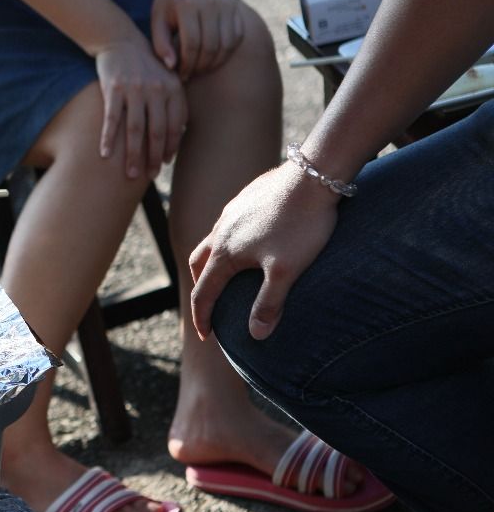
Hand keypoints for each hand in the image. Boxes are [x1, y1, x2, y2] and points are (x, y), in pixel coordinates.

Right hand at [96, 38, 185, 179]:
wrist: (121, 41)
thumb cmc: (145, 67)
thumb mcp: (166, 80)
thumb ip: (174, 104)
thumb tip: (177, 139)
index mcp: (173, 88)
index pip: (175, 125)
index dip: (170, 147)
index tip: (163, 163)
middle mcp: (157, 89)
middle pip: (157, 131)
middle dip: (153, 157)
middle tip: (148, 176)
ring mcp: (135, 89)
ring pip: (136, 129)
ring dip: (133, 155)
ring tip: (130, 174)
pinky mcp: (114, 89)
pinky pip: (112, 119)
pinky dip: (108, 138)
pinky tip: (105, 155)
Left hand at [151, 0, 244, 79]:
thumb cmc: (169, 4)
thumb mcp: (158, 20)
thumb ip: (161, 43)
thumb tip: (172, 66)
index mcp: (186, 4)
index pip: (192, 44)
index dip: (187, 65)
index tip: (181, 75)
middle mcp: (209, 2)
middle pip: (210, 46)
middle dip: (200, 66)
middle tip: (191, 73)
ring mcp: (225, 3)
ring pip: (226, 44)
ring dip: (214, 63)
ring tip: (201, 68)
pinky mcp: (235, 7)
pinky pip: (236, 37)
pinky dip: (226, 53)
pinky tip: (213, 58)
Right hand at [189, 163, 339, 340]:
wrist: (313, 175)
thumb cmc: (300, 226)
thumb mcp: (286, 271)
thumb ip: (269, 303)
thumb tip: (256, 335)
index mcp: (224, 253)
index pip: (203, 292)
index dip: (203, 317)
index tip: (206, 335)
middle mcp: (220, 231)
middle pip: (198, 263)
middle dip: (201, 285)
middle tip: (211, 302)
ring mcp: (232, 211)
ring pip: (212, 240)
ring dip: (214, 260)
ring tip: (230, 271)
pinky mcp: (246, 197)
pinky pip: (229, 224)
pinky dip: (230, 240)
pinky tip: (252, 240)